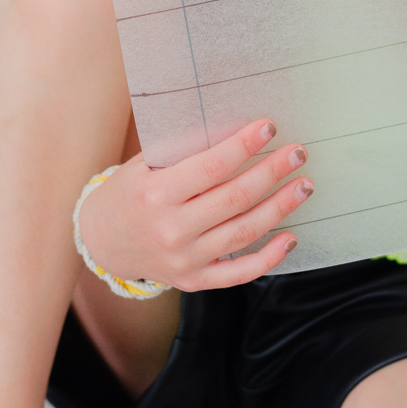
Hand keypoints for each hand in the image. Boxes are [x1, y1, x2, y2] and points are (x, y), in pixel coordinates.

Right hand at [78, 118, 310, 290]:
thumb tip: (235, 128)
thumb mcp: (144, 165)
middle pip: (234, 198)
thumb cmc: (129, 193)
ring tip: (303, 186)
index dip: (244, 145)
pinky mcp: (194, 280)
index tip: (269, 127)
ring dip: (280, 207)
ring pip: (244, 232)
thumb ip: (183, 152)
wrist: (102, 242)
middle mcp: (171, 229)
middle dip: (272, 172)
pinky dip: (269, 257)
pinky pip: (239, 272)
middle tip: (298, 152)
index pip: (211, 167)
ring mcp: (184, 259)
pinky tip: (291, 236)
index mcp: (156, 194)